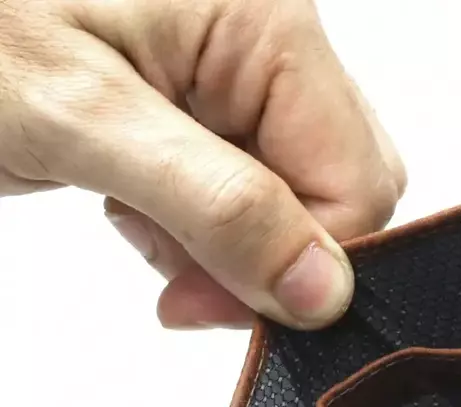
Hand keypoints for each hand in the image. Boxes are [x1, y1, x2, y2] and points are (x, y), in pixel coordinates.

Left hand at [0, 0, 404, 328]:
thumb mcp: (82, 119)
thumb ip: (216, 206)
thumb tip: (323, 293)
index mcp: (266, 23)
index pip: (357, 184)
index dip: (301, 266)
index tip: (210, 305)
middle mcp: (273, 36)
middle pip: (338, 190)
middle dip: (267, 257)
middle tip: (179, 281)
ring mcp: (242, 65)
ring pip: (296, 197)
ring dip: (229, 244)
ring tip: (137, 219)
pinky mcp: (209, 91)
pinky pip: (252, 182)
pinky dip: (204, 220)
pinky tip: (137, 199)